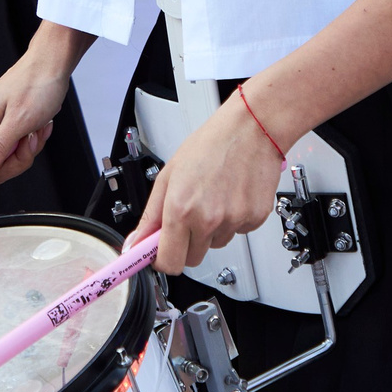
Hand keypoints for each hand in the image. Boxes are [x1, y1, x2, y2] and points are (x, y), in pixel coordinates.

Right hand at [0, 24, 87, 207]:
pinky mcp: (6, 129)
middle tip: (25, 146)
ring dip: (23, 154)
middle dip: (9, 165)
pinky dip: (29, 145)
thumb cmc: (35, 85)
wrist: (51, 65)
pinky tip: (37, 128)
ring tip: (34, 132)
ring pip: (2, 163)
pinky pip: (14, 152)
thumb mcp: (19, 122)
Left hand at [132, 95, 283, 274]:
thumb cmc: (211, 144)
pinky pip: (237, 233)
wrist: (251, 129)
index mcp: (181, 209)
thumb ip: (151, 215)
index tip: (159, 254)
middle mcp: (208, 220)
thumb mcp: (169, 175)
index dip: (162, 260)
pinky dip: (233, 220)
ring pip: (215, 244)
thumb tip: (136, 242)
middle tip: (189, 216)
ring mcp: (234, 221)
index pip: (169, 262)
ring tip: (214, 198)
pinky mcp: (255, 220)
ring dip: (211, 230)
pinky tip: (231, 196)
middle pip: (192, 259)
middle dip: (186, 244)